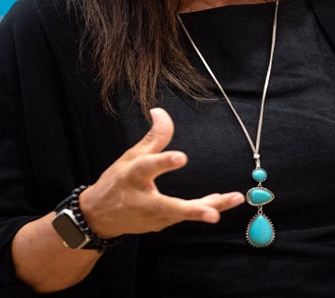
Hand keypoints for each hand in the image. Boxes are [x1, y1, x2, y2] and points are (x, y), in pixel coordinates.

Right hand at [77, 108, 244, 238]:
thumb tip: (160, 111)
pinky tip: (223, 200)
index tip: (181, 157)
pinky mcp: (160, 224)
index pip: (148, 167)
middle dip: (191, 210)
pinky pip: (185, 215)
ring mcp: (152, 216)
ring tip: (234, 198)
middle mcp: (142, 199)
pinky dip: (205, 207)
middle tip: (212, 213)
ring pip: (183, 214)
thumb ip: (153, 138)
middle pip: (168, 206)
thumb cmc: (117, 181)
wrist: (100, 216)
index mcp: (132, 176)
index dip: (164, 162)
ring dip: (209, 207)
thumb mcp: (131, 156)